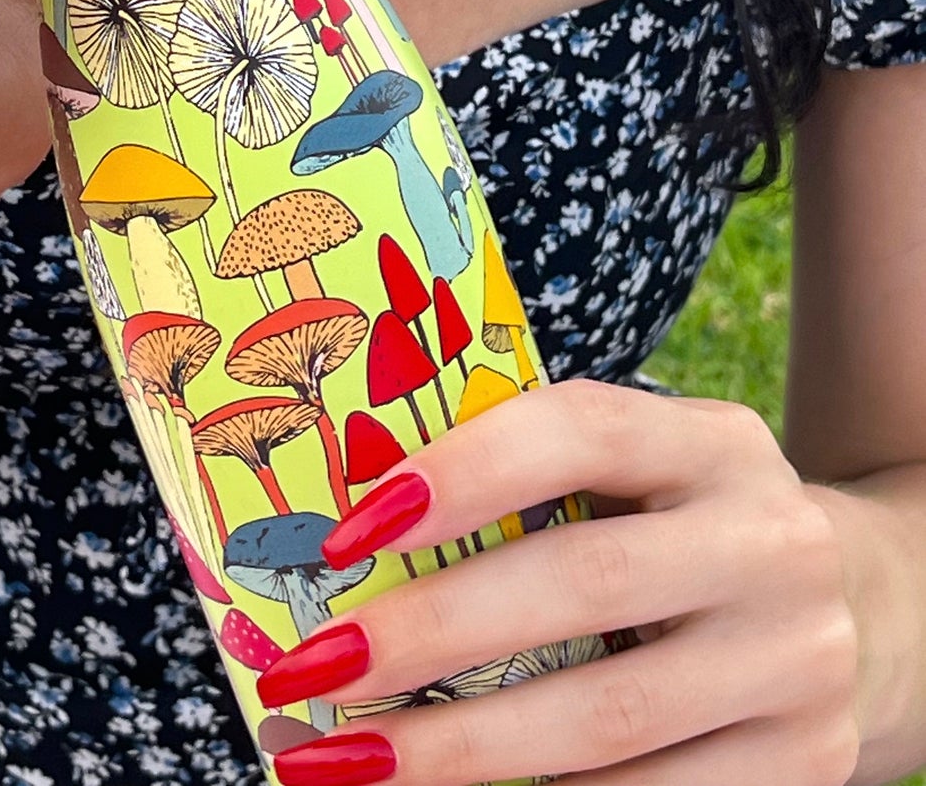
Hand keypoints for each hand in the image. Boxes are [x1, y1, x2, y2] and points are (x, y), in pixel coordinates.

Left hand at [255, 379, 862, 785]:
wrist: (866, 607)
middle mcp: (768, 544)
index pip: (581, 430)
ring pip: (607, 718)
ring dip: (457, 749)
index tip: (346, 530)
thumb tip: (352, 532)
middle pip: (583, 585)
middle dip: (431, 634)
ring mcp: (794, 661)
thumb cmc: (688, 526)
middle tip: (314, 667)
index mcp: (712, 442)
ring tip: (342, 759)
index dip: (463, 471)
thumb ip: (535, 483)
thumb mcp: (647, 473)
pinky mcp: (804, 763)